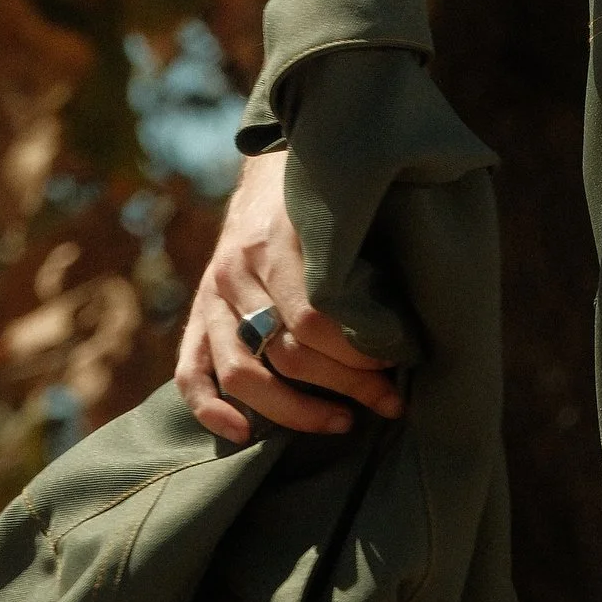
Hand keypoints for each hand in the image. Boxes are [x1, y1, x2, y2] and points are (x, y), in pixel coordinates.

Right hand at [174, 143, 406, 443]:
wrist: (271, 168)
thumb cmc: (324, 197)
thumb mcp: (344, 212)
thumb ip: (362, 259)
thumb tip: (410, 324)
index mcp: (277, 240)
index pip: (313, 318)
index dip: (357, 354)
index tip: (398, 366)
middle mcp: (239, 271)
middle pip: (286, 352)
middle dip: (344, 385)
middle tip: (388, 401)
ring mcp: (213, 295)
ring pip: (242, 373)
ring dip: (294, 411)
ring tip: (342, 422)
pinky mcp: (198, 314)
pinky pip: (190, 372)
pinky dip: (211, 410)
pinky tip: (243, 433)